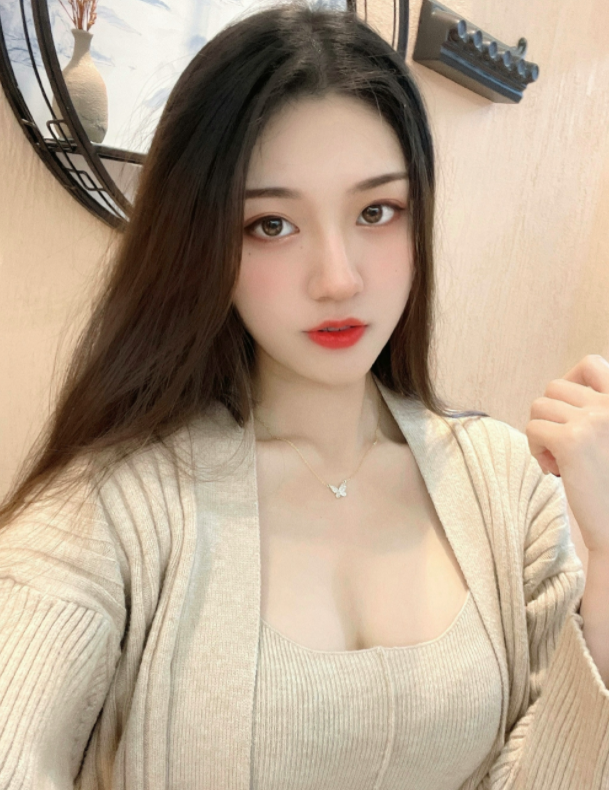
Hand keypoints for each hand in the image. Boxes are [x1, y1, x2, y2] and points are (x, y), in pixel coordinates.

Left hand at [526, 354, 608, 555]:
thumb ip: (596, 412)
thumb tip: (562, 387)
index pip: (590, 364)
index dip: (570, 381)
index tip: (567, 412)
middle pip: (555, 387)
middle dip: (551, 416)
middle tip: (563, 447)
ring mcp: (593, 420)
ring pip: (539, 406)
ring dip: (541, 433)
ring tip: (560, 460)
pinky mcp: (571, 441)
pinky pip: (533, 427)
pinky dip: (535, 449)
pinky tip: (554, 470)